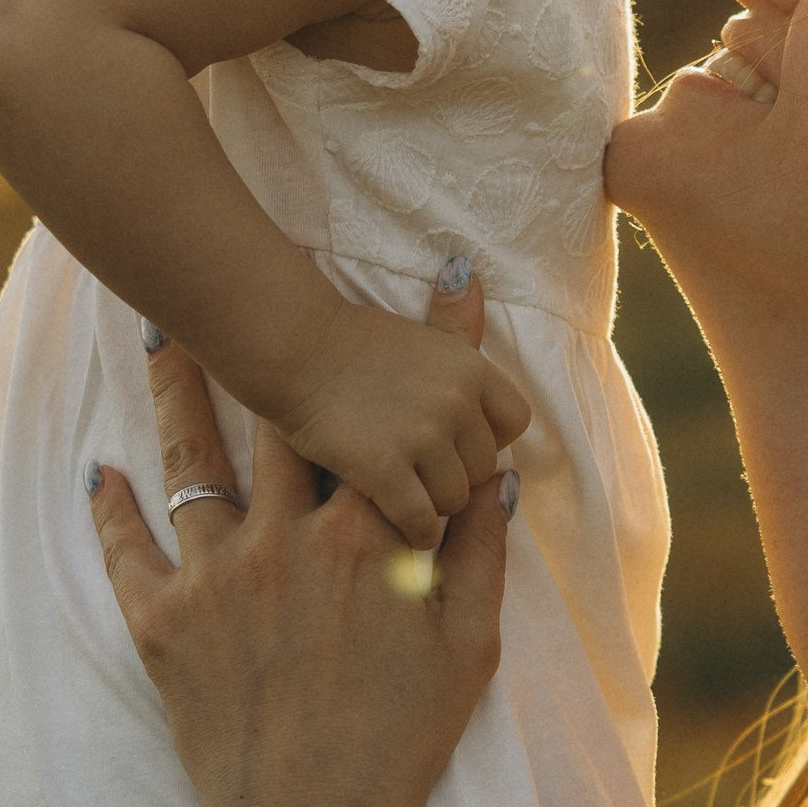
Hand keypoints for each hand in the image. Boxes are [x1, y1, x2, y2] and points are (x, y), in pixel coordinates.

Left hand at [86, 274, 512, 806]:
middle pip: (277, 416)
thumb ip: (480, 553)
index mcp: (366, 541)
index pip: (390, 420)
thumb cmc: (402, 747)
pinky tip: (101, 469)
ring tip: (161, 337)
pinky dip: (111, 507)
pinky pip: (127, 549)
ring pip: (191, 460)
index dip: (424, 346)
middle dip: (272, 345)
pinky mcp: (160, 625)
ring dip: (178, 394)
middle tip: (253, 287)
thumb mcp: (467, 647)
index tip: (439, 277)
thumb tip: (495, 475)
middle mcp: (284, 541)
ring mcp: (214, 579)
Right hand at [275, 279, 530, 551]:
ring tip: (405, 492)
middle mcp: (455, 402)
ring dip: (433, 504)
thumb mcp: (419, 331)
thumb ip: (456, 320)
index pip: (514, 424)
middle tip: (419, 470)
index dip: (486, 437)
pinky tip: (398, 523)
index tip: (453, 440)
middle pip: (483, 468)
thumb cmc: (351, 344)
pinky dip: (416, 532)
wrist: (293, 351)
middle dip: (455, 474)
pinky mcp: (384, 471)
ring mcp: (421, 437)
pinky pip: (423, 523)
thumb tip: (469, 275)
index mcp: (470, 369)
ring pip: (455, 500)